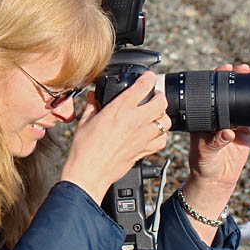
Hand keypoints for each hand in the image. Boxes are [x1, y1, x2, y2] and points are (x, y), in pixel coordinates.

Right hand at [61, 71, 170, 202]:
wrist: (89, 173)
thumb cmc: (84, 149)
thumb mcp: (85, 121)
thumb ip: (92, 105)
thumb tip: (93, 96)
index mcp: (119, 109)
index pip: (143, 86)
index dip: (148, 78)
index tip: (148, 77)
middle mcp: (135, 121)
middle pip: (161, 102)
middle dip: (159, 96)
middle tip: (152, 97)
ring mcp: (142, 136)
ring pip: (165, 121)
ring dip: (162, 116)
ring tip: (154, 115)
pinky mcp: (144, 150)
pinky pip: (162, 140)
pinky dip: (161, 135)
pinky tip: (152, 134)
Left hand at [181, 63, 249, 241]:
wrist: (216, 178)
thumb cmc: (203, 164)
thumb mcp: (205, 152)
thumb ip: (216, 143)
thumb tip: (227, 133)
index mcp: (202, 115)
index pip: (209, 91)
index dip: (217, 78)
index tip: (225, 69)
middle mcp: (217, 114)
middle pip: (227, 90)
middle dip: (236, 76)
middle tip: (245, 68)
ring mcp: (232, 120)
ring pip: (240, 98)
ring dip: (248, 85)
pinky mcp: (245, 129)